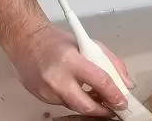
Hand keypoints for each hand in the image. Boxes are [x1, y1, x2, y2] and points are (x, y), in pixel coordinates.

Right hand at [6, 22, 135, 116]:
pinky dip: (75, 100)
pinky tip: (78, 92)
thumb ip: (111, 63)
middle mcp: (57, 78)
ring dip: (89, 105)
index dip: (114, 94)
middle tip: (114, 110)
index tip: (123, 102)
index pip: (99, 81)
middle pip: (85, 105)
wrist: (25, 41)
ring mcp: (46, 91)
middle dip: (103, 111)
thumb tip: (126, 84)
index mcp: (71, 60)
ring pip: (75, 107)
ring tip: (98, 98)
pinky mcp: (40, 98)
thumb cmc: (57, 41)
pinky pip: (64, 104)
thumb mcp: (88, 43)